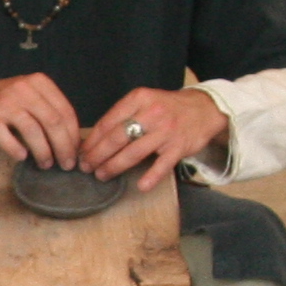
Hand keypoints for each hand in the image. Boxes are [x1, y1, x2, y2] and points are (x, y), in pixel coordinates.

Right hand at [0, 72, 82, 166]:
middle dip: (63, 147)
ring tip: (46, 164)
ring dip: (43, 152)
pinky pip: (7, 138)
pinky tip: (22, 157)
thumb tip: (74, 142)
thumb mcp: (31, 98)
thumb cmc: (6, 103)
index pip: (65, 111)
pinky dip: (17, 150)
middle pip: (53, 122)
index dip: (73, 136)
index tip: (76, 153)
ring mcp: (5, 101)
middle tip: (66, 164)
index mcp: (39, 82)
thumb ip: (50, 112)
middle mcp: (24, 88)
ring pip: (33, 131)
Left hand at [77, 86, 229, 189]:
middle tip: (86, 167)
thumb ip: (123, 115)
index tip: (81, 152)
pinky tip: (140, 186)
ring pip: (134, 152)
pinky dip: (151, 176)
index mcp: (138, 99)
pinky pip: (162, 164)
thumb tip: (94, 138)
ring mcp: (166, 131)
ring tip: (102, 175)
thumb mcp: (144, 102)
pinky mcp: (179, 146)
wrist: (205, 108)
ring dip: (114, 166)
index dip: (92, 140)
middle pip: (117, 137)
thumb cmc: (167, 108)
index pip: (108, 121)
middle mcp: (151, 113)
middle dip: (97, 154)